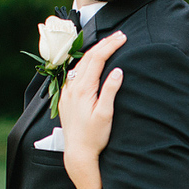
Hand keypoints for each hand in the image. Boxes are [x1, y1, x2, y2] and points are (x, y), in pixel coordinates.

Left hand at [59, 31, 126, 162]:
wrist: (78, 152)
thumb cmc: (94, 136)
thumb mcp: (105, 114)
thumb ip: (110, 91)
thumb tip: (118, 71)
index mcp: (83, 89)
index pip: (97, 59)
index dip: (110, 46)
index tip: (123, 38)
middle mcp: (72, 87)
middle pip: (88, 57)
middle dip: (104, 44)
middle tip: (119, 36)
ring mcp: (66, 91)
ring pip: (80, 63)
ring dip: (94, 52)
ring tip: (108, 44)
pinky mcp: (65, 96)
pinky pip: (74, 73)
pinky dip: (85, 62)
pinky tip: (91, 62)